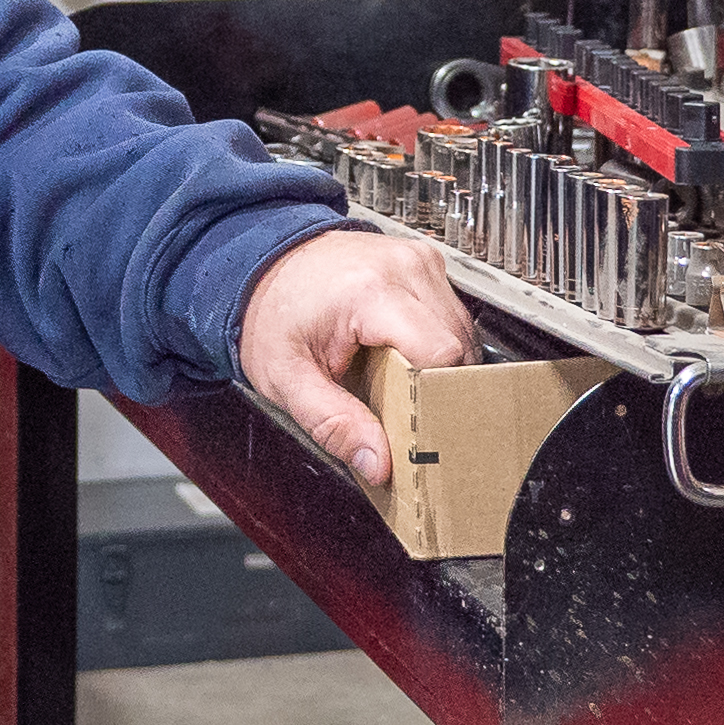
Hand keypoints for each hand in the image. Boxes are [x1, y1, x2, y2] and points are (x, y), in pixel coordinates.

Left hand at [237, 226, 474, 492]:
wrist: (261, 262)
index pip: (441, 354)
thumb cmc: (272, 312)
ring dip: (439, 365)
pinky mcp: (423, 263)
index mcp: (370, 292)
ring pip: (462, 331)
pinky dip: (435, 341)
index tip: (418, 424)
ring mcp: (416, 261)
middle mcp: (402, 268)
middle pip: (458, 346)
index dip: (436, 396)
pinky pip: (451, 314)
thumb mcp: (286, 378)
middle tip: (401, 409)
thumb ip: (332, 424)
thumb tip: (377, 462)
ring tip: (396, 378)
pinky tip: (401, 353)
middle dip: (437, 387)